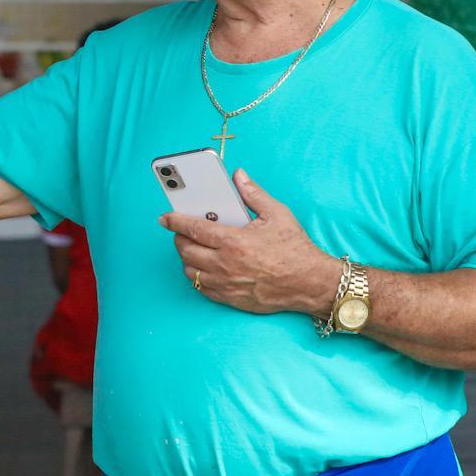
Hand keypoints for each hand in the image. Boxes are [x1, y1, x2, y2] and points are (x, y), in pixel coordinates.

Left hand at [160, 169, 340, 316]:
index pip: (192, 229)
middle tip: (184, 231)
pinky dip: (197, 276)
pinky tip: (204, 267)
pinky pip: (201, 288)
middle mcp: (225, 264)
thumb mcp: (277, 214)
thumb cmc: (295, 250)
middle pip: (185, 250)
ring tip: (195, 248)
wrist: (310, 283)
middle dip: (180, 238)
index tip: (165, 218)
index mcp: (233, 241)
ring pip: (190, 271)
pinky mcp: (230, 298)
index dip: (174, 221)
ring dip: (187, 258)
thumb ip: (253, 194)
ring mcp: (226, 284)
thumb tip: (239, 177)